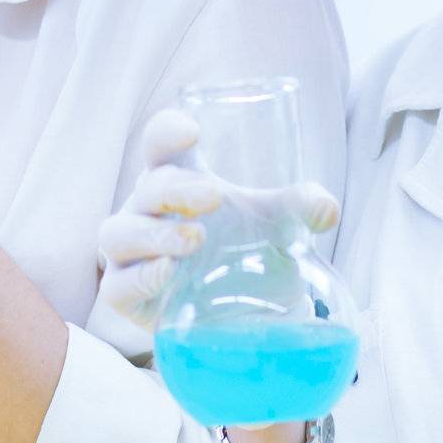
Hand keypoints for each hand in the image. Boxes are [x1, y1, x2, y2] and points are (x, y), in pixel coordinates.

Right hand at [94, 109, 339, 333]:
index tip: (192, 132)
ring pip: (118, 233)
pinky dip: (139, 277)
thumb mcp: (278, 221)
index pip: (160, 145)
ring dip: (154, 233)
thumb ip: (302, 207)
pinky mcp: (126, 296)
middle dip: (175, 188)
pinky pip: (116, 285)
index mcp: (177, 179)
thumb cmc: (245, 246)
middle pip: (146, 188)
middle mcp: (146, 211)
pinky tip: (169, 274)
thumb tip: (326, 210)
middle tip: (213, 196)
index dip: (167, 132)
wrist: (240, 310)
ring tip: (195, 239)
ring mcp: (131, 254)